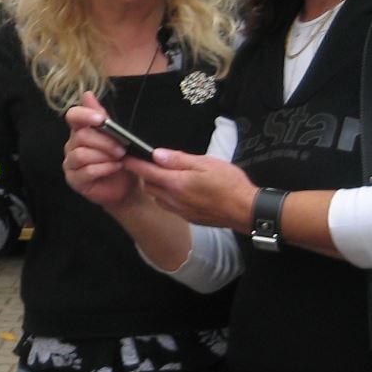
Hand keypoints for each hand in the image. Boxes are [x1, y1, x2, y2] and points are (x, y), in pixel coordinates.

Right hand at [62, 92, 137, 208]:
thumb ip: (101, 117)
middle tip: (121, 149)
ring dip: (104, 156)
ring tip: (119, 160)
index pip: (73, 116)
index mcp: (80, 131)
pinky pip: (87, 171)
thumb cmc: (119, 159)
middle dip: (104, 142)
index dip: (84, 115)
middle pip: (81, 136)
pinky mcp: (74, 180)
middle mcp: (72, 146)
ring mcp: (70, 163)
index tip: (100, 119)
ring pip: (82, 154)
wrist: (125, 187)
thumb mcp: (115, 136)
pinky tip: (114, 168)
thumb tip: (87, 94)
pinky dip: (104, 169)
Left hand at [129, 147, 259, 231]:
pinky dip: (167, 196)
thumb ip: (179, 159)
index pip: (146, 172)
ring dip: (157, 186)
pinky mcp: (188, 217)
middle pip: (149, 185)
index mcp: (177, 184)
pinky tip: (180, 189)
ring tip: (170, 175)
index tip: (126, 156)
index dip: (134, 163)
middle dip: (146, 174)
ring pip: (157, 197)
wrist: (246, 210)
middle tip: (155, 163)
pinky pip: (169, 206)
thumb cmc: (230, 185)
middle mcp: (174, 200)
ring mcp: (180, 211)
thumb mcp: (206, 163)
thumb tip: (158, 154)